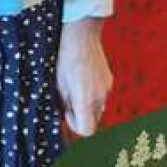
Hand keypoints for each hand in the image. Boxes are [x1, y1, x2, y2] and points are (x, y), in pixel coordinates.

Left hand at [56, 17, 112, 136]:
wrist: (81, 35)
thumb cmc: (64, 58)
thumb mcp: (57, 84)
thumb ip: (63, 104)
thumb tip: (65, 114)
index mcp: (85, 99)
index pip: (87, 130)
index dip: (74, 126)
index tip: (66, 113)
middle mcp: (100, 97)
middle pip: (93, 120)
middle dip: (80, 115)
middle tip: (67, 99)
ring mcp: (106, 88)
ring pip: (98, 108)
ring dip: (86, 104)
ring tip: (74, 86)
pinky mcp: (109, 80)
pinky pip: (101, 94)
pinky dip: (92, 93)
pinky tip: (82, 78)